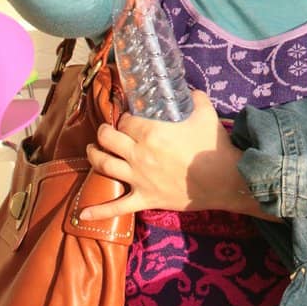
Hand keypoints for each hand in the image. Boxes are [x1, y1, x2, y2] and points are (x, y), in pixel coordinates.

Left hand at [80, 92, 260, 220]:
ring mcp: (139, 178)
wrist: (223, 179)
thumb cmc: (212, 145)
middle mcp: (139, 154)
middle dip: (104, 132)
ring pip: (105, 165)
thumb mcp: (205, 112)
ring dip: (95, 156)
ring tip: (93, 150)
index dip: (124, 117)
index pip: (125, 121)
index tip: (128, 117)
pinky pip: (118, 207)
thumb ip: (194, 97)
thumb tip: (188, 90)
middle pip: (108, 139)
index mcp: (150, 132)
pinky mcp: (145, 198)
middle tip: (106, 130)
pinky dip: (99, 212)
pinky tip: (82, 215)